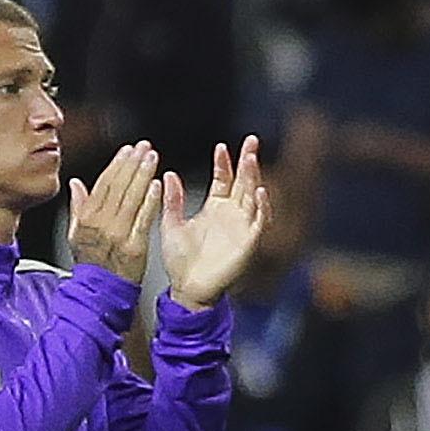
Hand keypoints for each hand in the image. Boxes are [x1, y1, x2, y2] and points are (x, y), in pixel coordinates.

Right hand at [68, 142, 163, 283]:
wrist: (100, 293)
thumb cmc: (90, 263)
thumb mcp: (75, 234)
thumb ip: (77, 207)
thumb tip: (75, 184)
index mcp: (86, 218)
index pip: (103, 183)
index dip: (117, 164)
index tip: (128, 150)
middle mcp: (101, 224)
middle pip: (119, 186)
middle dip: (133, 163)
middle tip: (144, 147)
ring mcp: (118, 234)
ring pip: (132, 198)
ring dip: (143, 175)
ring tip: (152, 158)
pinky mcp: (135, 246)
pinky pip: (143, 218)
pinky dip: (150, 200)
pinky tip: (157, 185)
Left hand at [154, 141, 271, 306]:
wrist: (187, 289)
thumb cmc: (180, 261)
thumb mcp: (171, 224)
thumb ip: (172, 200)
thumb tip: (167, 174)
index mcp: (214, 208)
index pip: (223, 179)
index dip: (224, 163)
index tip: (221, 147)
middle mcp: (232, 215)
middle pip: (244, 182)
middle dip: (248, 161)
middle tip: (251, 140)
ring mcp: (242, 227)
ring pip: (253, 197)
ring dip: (254, 178)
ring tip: (251, 160)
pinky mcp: (249, 243)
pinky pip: (259, 222)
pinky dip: (262, 207)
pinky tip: (260, 192)